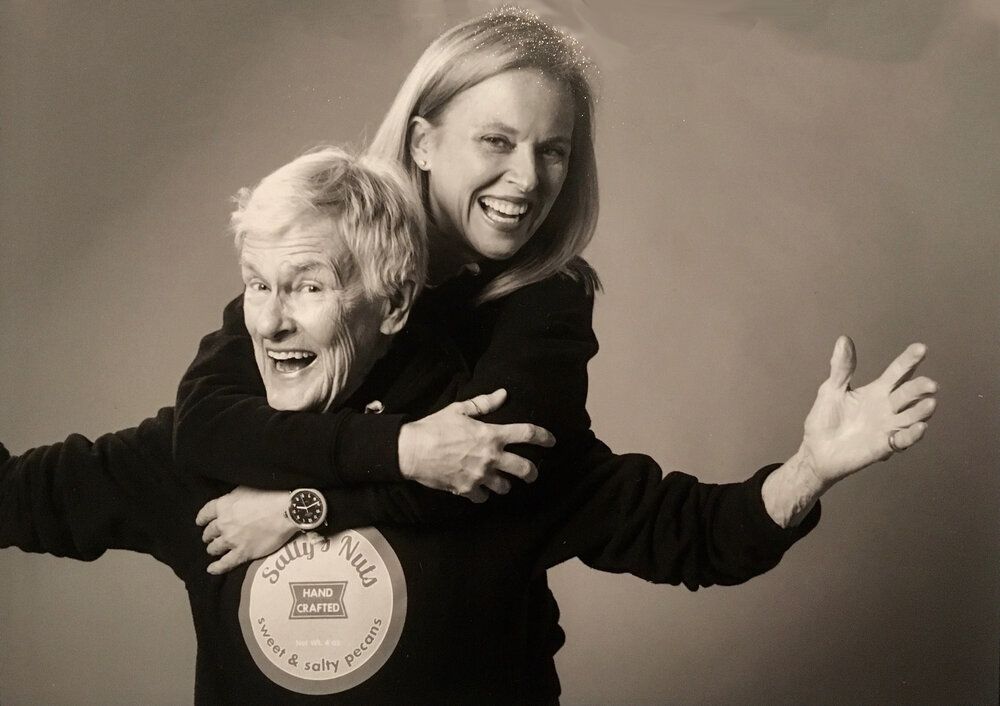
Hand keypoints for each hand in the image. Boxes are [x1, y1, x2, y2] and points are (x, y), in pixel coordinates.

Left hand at [195, 486, 296, 573]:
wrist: (286, 511)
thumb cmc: (270, 495)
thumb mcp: (246, 489)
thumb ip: (233, 498)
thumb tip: (230, 503)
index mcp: (223, 506)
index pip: (205, 514)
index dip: (202, 519)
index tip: (201, 522)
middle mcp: (223, 524)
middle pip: (209, 532)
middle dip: (209, 535)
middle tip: (212, 537)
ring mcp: (231, 540)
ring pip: (214, 548)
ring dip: (213, 549)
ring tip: (215, 550)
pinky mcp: (242, 553)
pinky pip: (225, 563)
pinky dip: (216, 568)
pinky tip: (211, 569)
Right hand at [398, 388, 555, 501]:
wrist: (411, 450)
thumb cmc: (434, 427)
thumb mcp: (460, 410)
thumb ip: (484, 404)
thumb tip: (503, 394)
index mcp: (491, 435)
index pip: (527, 434)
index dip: (544, 437)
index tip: (552, 441)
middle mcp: (491, 457)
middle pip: (525, 468)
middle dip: (533, 472)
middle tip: (532, 474)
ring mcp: (480, 476)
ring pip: (505, 486)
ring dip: (505, 484)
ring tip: (501, 481)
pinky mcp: (467, 489)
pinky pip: (484, 497)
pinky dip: (483, 493)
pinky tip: (479, 488)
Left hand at [797, 336, 937, 491]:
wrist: (816, 450)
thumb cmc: (824, 419)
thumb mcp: (832, 389)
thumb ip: (841, 367)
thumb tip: (844, 339)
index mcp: (877, 391)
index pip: (898, 372)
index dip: (909, 360)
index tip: (921, 348)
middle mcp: (888, 407)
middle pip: (909, 394)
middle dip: (920, 388)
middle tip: (930, 384)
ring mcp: (888, 426)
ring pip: (912, 416)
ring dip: (922, 411)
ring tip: (930, 403)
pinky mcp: (885, 446)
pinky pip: (903, 440)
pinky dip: (912, 434)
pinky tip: (919, 427)